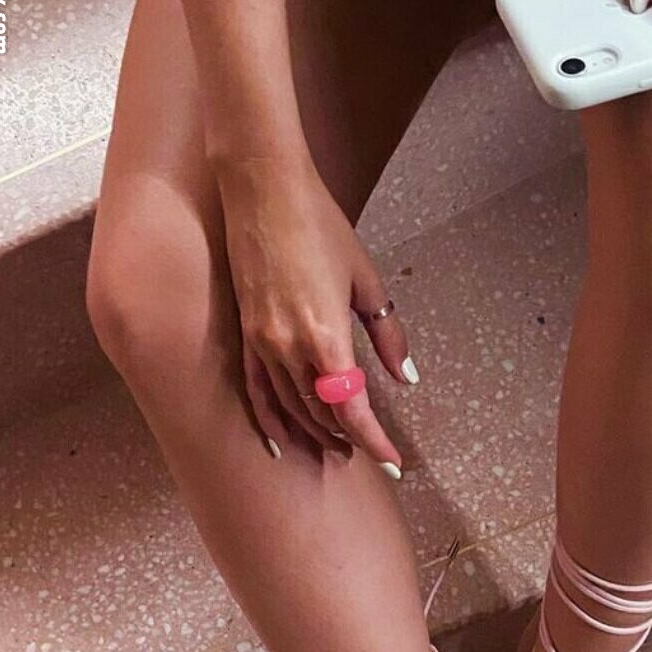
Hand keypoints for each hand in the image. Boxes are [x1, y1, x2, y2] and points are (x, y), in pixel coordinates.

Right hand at [215, 151, 415, 472]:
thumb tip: (405, 377)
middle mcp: (290, 348)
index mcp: (327, 336)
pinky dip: (270, 421)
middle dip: (347, 440)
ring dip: (313, 435)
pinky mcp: (246, 334)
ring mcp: (262, 343)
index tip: (392, 462)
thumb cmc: (321, 227)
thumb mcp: (366, 281)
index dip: (373, 441)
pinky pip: (256, 391)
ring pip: (289, 409)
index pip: (351, 410)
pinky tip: (281, 444)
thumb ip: (387, 336)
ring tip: (335, 452)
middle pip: (320, 415)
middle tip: (369, 456)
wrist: (263, 189)